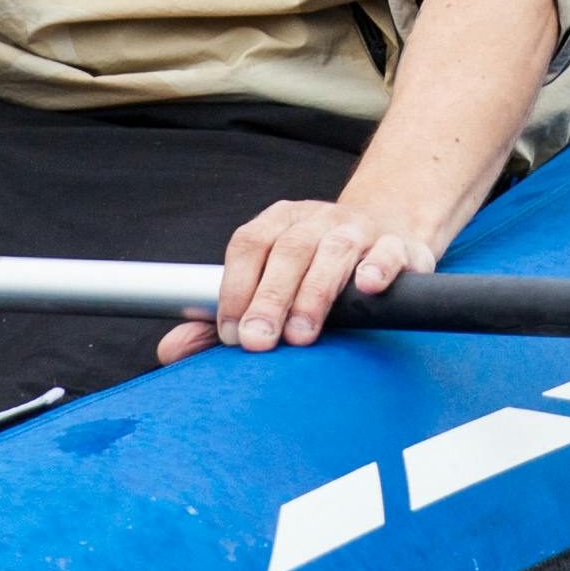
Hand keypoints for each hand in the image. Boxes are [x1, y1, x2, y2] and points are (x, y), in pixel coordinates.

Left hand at [158, 195, 436, 361]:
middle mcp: (317, 220)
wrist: (387, 233)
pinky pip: (389, 252)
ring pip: (334, 251)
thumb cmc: (316, 269)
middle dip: (270, 298)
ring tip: (302, 335)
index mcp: (279, 223)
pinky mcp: (399, 246)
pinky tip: (367, 288)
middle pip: (288, 250)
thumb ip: (221, 320)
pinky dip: (377, 268)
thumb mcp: (267, 285)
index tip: (229, 333)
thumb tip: (169, 351)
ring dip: (315, 293)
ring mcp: (359, 230)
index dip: (235, 287)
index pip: (249, 244)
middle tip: (259, 342)